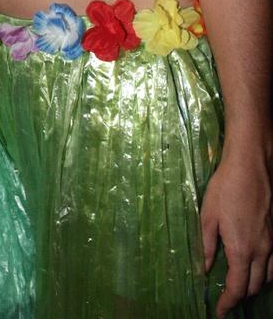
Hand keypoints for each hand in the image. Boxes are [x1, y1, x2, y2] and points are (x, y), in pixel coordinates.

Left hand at [201, 150, 272, 316]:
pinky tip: (255, 265)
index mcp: (242, 249)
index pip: (237, 288)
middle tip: (227, 298)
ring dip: (255, 285)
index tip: (219, 311)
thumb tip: (203, 268)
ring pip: (269, 277)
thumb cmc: (226, 187)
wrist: (250, 165)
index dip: (228, 303)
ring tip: (240, 284)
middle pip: (255, 286)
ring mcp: (272, 242)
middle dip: (240, 296)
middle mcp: (261, 251)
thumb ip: (205, 245)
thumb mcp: (208, 215)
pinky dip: (266, 272)